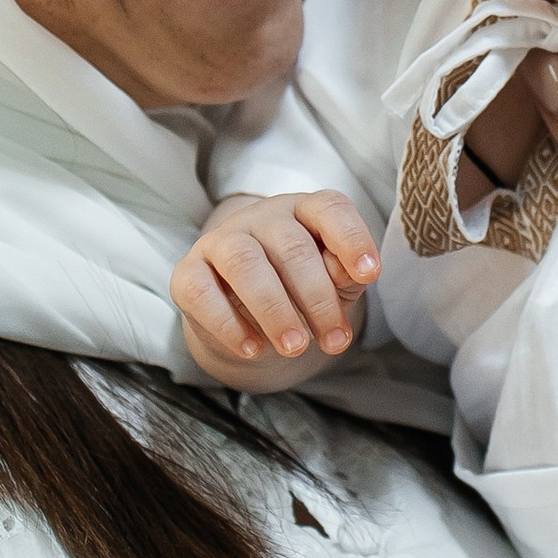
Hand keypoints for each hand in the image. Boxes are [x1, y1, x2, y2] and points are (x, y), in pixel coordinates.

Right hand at [172, 186, 378, 372]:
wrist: (248, 320)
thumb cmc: (300, 291)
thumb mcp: (334, 284)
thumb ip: (346, 275)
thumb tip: (351, 271)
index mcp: (304, 211)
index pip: (329, 209)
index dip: (351, 238)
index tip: (369, 274)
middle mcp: (261, 218)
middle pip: (290, 246)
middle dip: (317, 298)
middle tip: (334, 340)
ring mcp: (220, 241)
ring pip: (244, 263)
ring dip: (274, 310)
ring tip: (295, 347)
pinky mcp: (188, 273)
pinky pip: (201, 292)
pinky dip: (229, 324)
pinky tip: (254, 348)